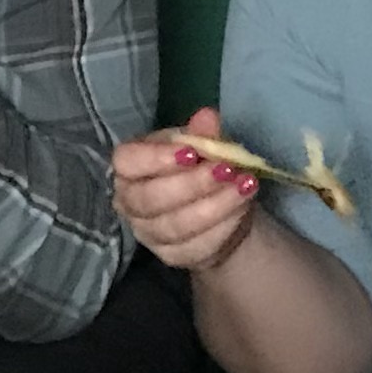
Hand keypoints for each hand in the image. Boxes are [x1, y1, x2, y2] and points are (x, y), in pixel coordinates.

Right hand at [114, 106, 264, 276]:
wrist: (218, 209)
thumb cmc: (199, 168)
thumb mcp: (203, 146)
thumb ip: (202, 133)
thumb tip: (207, 116)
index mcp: (130, 168)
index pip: (126, 162)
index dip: (156, 158)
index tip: (192, 152)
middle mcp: (130, 202)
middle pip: (150, 199)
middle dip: (192, 184)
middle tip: (227, 170)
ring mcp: (148, 233)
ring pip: (175, 226)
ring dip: (214, 206)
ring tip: (244, 186)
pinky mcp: (171, 256)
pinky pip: (195, 246)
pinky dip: (223, 227)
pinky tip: (242, 208)